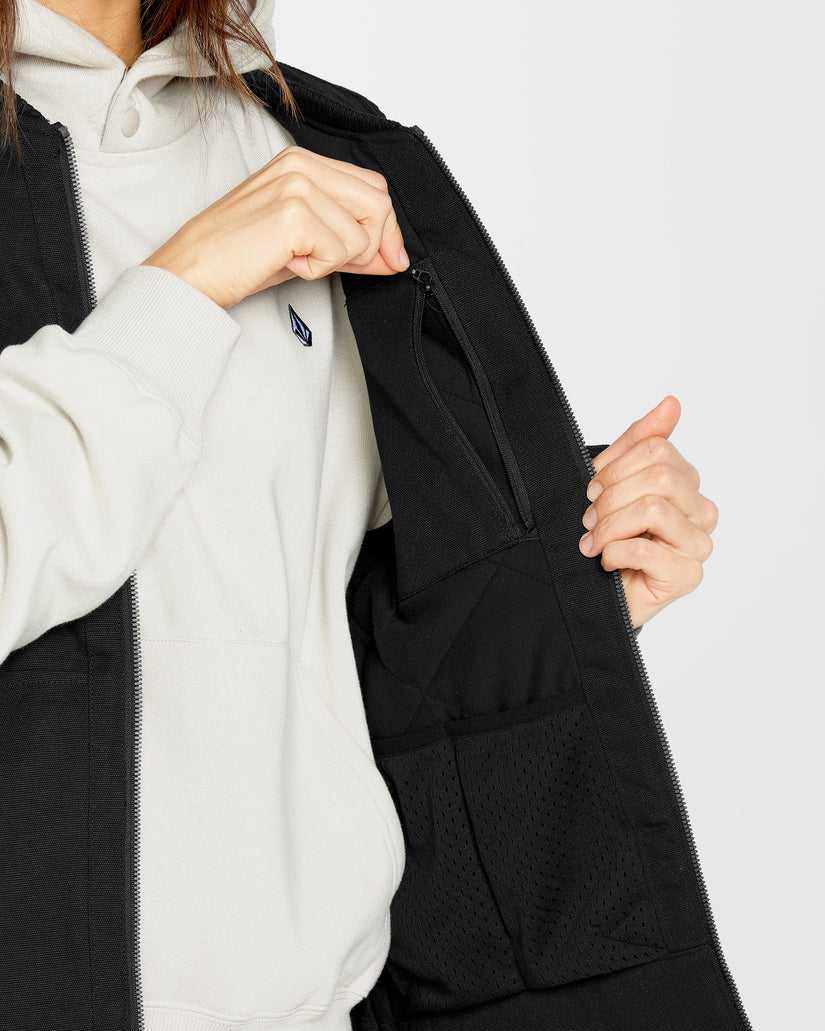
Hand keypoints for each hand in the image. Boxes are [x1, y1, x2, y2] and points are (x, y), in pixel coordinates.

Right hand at [140, 145, 408, 308]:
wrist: (192, 272)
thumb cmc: (237, 257)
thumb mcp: (303, 242)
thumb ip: (348, 240)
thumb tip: (395, 256)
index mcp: (302, 162)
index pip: (374, 187)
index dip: (387, 229)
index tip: (389, 260)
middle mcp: (301, 165)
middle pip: (379, 203)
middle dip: (373, 245)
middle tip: (334, 265)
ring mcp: (296, 185)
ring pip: (364, 234)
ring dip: (337, 261)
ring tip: (297, 259)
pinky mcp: (293, 213)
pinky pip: (342, 252)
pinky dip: (319, 270)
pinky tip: (287, 263)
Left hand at [578, 395, 718, 629]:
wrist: (592, 592)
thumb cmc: (606, 536)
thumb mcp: (614, 480)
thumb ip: (640, 442)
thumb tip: (673, 403)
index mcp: (686, 484)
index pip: (656, 449)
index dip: (614, 467)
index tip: (591, 491)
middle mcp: (701, 513)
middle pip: (659, 476)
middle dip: (611, 496)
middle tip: (590, 519)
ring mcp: (698, 546)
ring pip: (653, 509)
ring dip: (609, 527)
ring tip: (594, 543)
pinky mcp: (687, 576)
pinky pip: (646, 548)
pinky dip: (615, 552)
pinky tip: (608, 562)